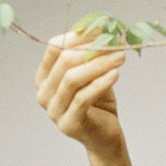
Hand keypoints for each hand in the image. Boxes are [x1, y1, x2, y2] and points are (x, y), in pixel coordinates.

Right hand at [35, 30, 125, 155]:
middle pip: (64, 62)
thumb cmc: (99, 103)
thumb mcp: (94, 75)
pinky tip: (116, 74)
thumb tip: (104, 29)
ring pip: (73, 79)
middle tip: (117, 43)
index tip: (102, 28)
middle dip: (92, 49)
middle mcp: (43, 94)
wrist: (105, 137)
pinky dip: (100, 83)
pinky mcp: (68, 124)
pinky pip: (82, 98)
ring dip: (99, 64)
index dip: (77, 36)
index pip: (54, 48)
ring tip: (121, 56)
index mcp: (44, 77)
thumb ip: (92, 56)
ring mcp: (53, 111)